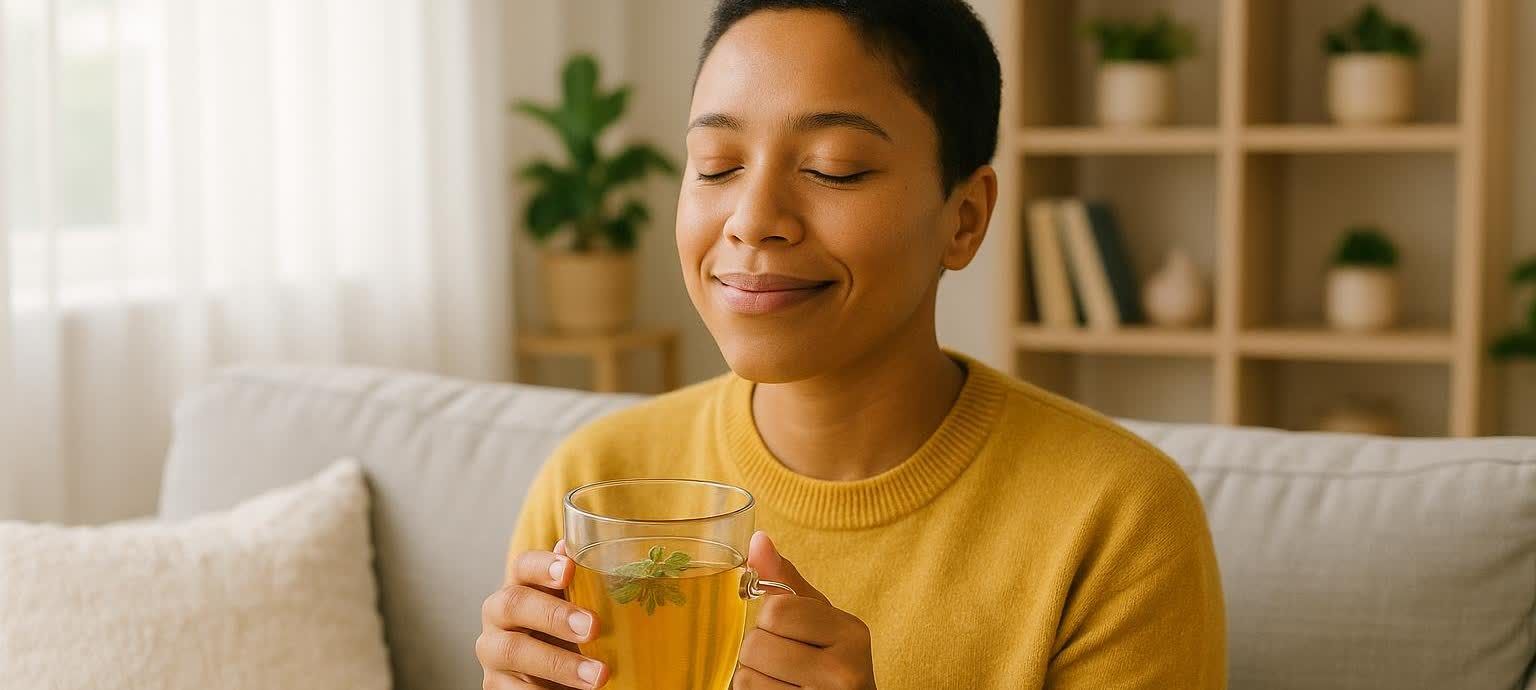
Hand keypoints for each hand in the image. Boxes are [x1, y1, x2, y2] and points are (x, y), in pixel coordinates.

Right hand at [477, 540, 609, 688]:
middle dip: (554, 615)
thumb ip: (579, 583)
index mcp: (519, 587)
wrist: (550, 678)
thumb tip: (578, 545)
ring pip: (513, 650)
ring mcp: (493, 652)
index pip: (522, 565)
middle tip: (592, 628)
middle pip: (513, 603)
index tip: (569, 569)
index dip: (543, 565)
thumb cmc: (566, 634)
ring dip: (558, 663)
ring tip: (598, 676)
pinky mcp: (495, 686)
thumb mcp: (575, 608)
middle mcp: (498, 615)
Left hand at [734, 532, 877, 689]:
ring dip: (755, 677)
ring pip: (746, 677)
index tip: (791, 633)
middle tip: (785, 661)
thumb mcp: (820, 619)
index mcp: (851, 632)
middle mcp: (845, 670)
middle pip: (756, 645)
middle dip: (760, 651)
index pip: (776, 611)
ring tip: (783, 680)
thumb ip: (787, 581)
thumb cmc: (831, 663)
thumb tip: (757, 539)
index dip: (771, 621)